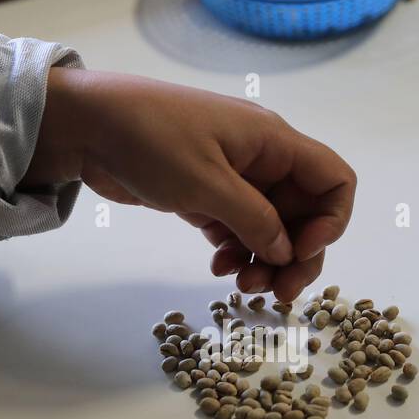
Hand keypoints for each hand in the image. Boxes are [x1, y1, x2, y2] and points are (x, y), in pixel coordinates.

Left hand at [24, 68, 355, 300]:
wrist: (85, 124)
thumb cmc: (149, 139)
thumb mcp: (206, 183)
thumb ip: (254, 220)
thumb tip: (287, 252)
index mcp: (273, 142)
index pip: (334, 180)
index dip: (330, 222)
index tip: (300, 253)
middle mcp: (262, 160)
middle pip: (305, 214)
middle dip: (297, 255)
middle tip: (277, 294)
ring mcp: (234, 178)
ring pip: (271, 228)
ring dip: (265, 261)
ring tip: (242, 287)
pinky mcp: (205, 194)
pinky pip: (238, 230)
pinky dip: (237, 252)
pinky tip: (219, 269)